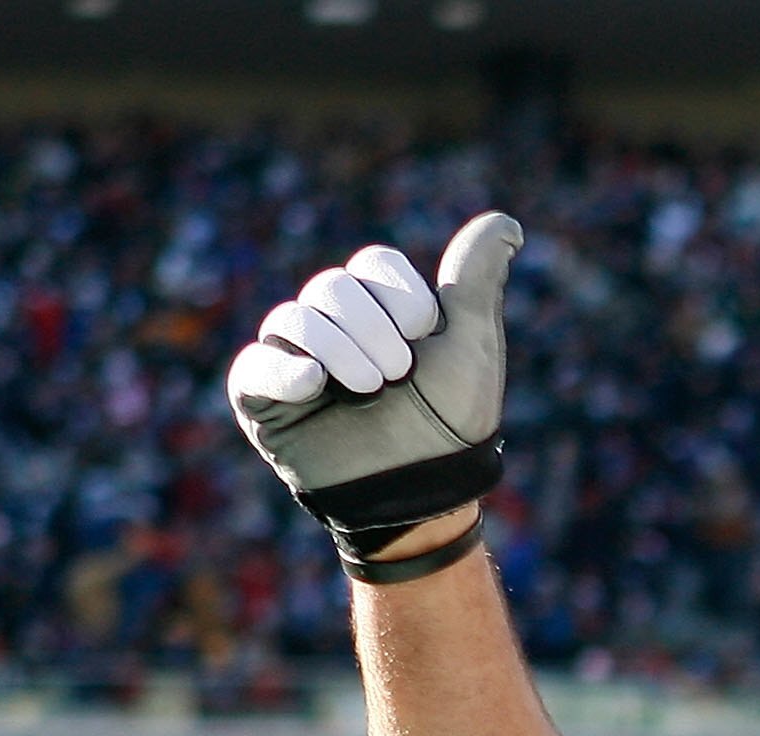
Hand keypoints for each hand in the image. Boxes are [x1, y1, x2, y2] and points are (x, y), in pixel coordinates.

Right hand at [229, 218, 523, 559]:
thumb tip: (505, 221)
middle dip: (371, 327)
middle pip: (330, 286)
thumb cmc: (452, 419)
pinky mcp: (264, 401)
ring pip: (292, 319)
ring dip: (339, 349)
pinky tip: (315, 382)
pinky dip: (285, 369)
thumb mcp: (472, 342)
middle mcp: (331, 328)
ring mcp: (295, 361)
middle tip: (397, 374)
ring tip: (369, 389)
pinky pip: (254, 367)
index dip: (401, 296)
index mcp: (377, 309)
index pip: (372, 265)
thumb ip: (476, 277)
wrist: (425, 489)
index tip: (427, 334)